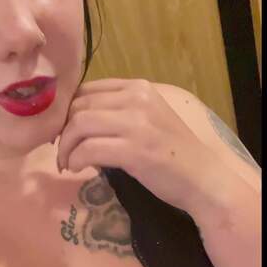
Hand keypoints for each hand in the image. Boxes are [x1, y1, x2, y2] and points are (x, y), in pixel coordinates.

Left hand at [56, 79, 224, 214]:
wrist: (203, 179)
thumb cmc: (174, 153)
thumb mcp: (148, 119)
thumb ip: (118, 112)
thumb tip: (75, 120)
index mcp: (138, 87)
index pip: (86, 89)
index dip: (67, 111)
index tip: (65, 131)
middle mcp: (136, 98)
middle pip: (78, 105)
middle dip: (63, 130)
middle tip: (64, 150)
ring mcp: (136, 123)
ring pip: (79, 125)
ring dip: (66, 147)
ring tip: (68, 163)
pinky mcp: (134, 150)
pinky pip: (88, 149)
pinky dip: (76, 160)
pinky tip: (78, 169)